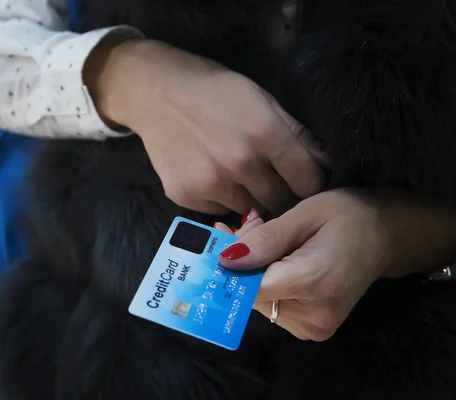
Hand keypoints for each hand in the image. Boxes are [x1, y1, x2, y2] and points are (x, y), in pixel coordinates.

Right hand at [84, 39, 326, 213]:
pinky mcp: (185, 196)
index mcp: (265, 133)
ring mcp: (210, 183)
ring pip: (249, 209)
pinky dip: (222, 198)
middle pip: (280, 202)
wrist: (154, 92)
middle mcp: (239, 163)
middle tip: (272, 180)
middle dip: (282, 195)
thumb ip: (295, 133)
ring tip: (236, 173)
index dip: (311, 184)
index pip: (308, 182)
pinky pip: (219, 209)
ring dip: (251, 198)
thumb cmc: (212, 90)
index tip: (304, 182)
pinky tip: (211, 174)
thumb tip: (326, 163)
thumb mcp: (260, 98)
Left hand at [216, 188, 455, 340]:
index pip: (250, 288)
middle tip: (242, 227)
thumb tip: (226, 259)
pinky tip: (272, 259)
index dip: (229, 265)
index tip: (219, 238)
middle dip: (240, 263)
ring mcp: (315, 328)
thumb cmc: (350, 216)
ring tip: (263, 238)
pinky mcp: (313, 330)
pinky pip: (272, 307)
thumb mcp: (307, 213)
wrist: (388, 236)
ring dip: (251, 271)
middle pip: (252, 295)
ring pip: (259, 301)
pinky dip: (265, 283)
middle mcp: (315, 314)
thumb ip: (266, 239)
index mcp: (315, 281)